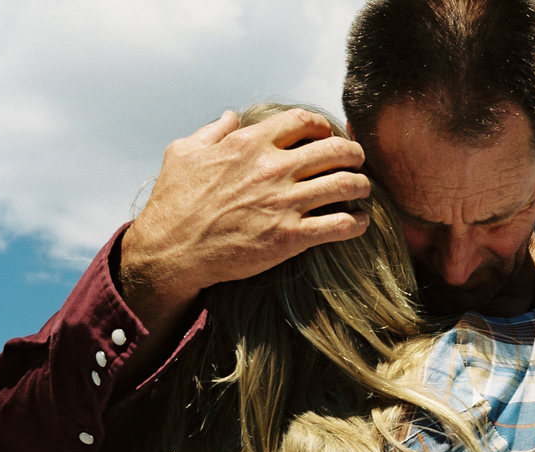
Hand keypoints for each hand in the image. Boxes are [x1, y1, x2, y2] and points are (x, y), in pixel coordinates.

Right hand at [120, 108, 371, 333]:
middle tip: (357, 161)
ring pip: (347, 184)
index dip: (322, 126)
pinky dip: (358, 223)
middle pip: (336, 150)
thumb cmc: (174, 202)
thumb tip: (230, 116)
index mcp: (249, 143)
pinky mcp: (290, 236)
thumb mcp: (183, 154)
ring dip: (362, 185)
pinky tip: (359, 223)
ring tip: (364, 190)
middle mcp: (272, 168)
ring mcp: (284, 202)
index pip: (303, 121)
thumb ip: (212, 131)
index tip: (327, 136)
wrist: (171, 251)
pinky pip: (341, 225)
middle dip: (354, 153)